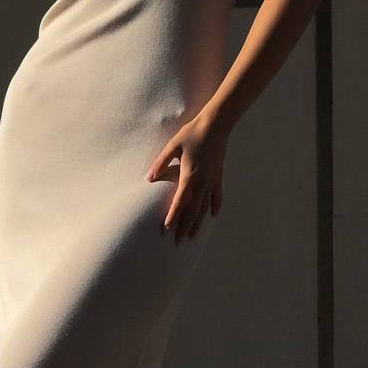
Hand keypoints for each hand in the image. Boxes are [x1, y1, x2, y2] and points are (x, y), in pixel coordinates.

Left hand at [145, 110, 228, 243]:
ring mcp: (212, 180)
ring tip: (193, 236)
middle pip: (193, 210)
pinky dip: (214, 207)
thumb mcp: (172, 146)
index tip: (167, 228)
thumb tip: (148, 178)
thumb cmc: (192, 134)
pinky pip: (217, 196)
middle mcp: (202, 182)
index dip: (173, 215)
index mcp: (189, 176)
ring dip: (198, 222)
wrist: (216, 125)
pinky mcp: (218, 176)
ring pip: (205, 207)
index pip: (180, 201)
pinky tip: (212, 216)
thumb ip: (161, 163)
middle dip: (185, 226)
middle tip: (178, 241)